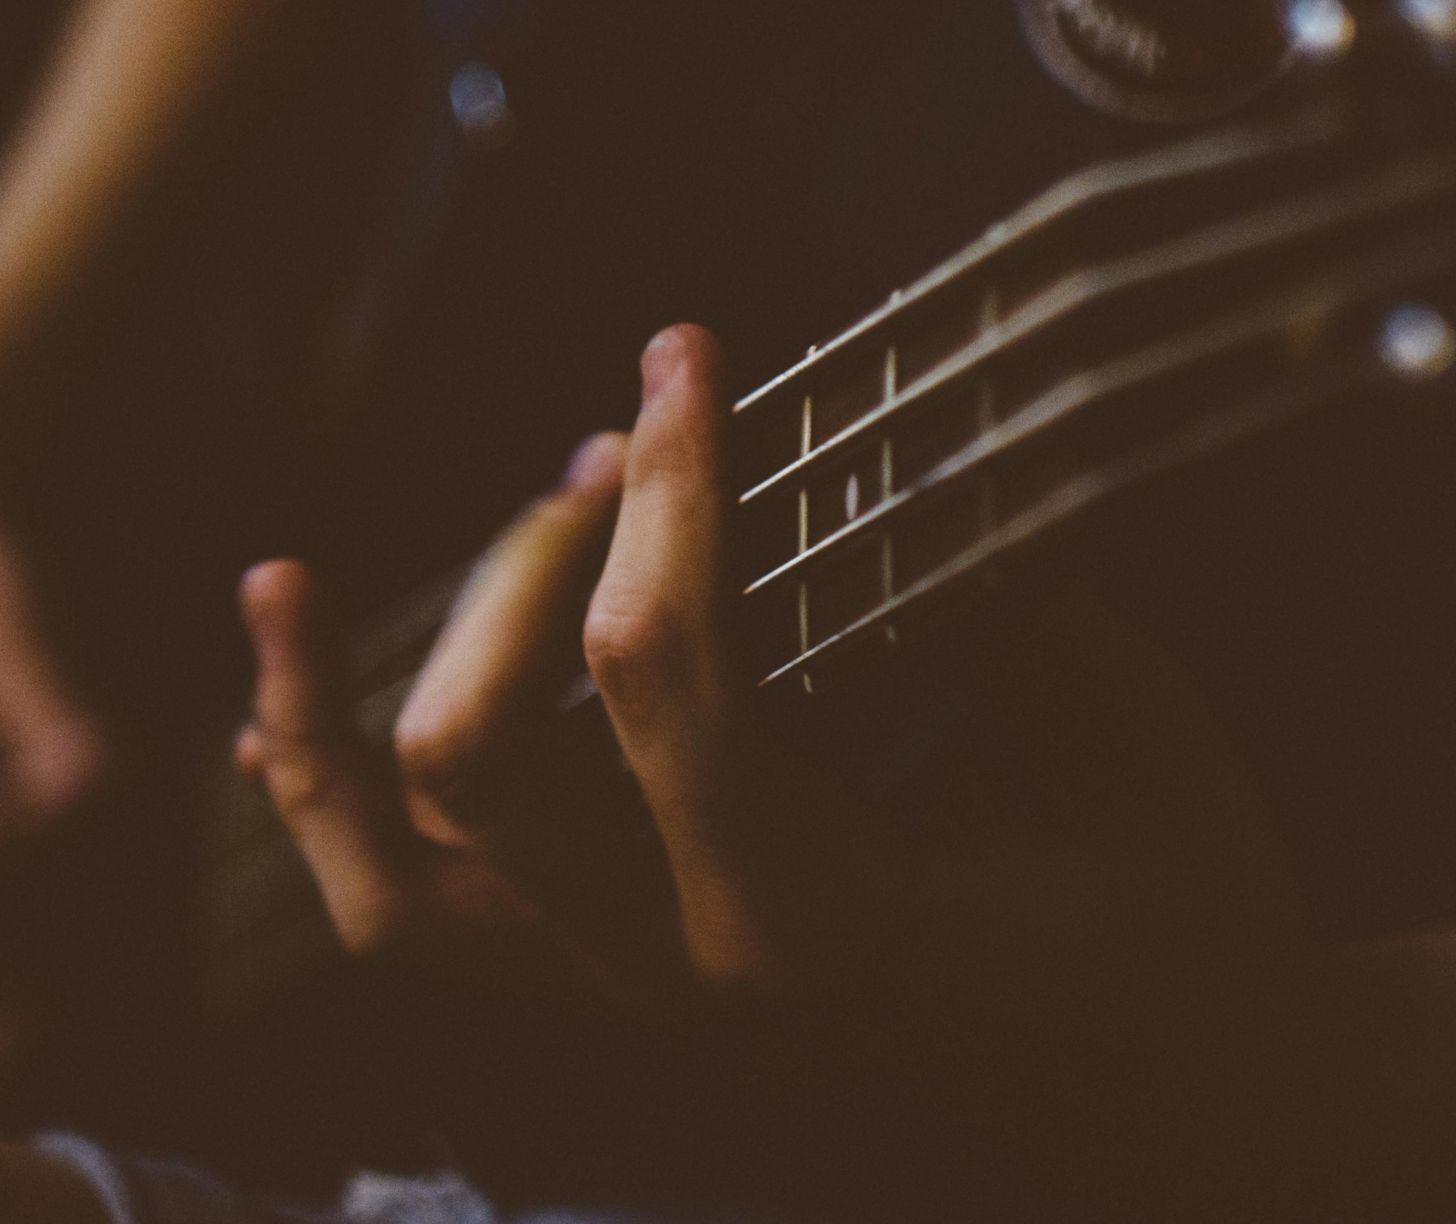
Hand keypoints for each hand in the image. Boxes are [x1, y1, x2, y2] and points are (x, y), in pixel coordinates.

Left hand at [241, 326, 1316, 1210]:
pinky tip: (287, 714)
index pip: (662, 672)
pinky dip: (337, 818)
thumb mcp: (1134, 748)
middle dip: (524, 566)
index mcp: (818, 915)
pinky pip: (419, 926)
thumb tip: (855, 456)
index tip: (687, 355)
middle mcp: (686, 974)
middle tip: (621, 454)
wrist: (1172, 1099)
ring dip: (329, 717)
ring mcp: (633, 998)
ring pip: (387, 882)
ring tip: (276, 585)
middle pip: (480, 754)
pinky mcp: (617, 991)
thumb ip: (984, 604)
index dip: (664, 486)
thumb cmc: (1178, 919)